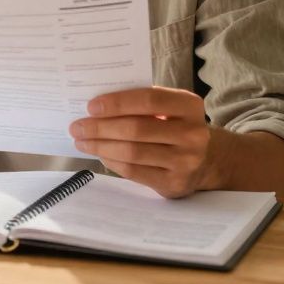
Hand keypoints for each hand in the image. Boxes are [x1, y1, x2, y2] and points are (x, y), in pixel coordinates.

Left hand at [69, 86, 218, 198]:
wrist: (206, 160)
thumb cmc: (175, 126)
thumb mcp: (170, 109)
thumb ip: (141, 104)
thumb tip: (96, 107)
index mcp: (189, 106)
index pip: (149, 100)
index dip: (117, 103)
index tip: (91, 106)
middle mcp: (193, 134)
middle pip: (136, 128)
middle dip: (100, 128)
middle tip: (77, 126)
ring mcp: (185, 161)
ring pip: (132, 152)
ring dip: (100, 146)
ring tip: (82, 141)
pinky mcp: (174, 183)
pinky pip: (134, 171)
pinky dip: (112, 161)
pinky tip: (100, 154)